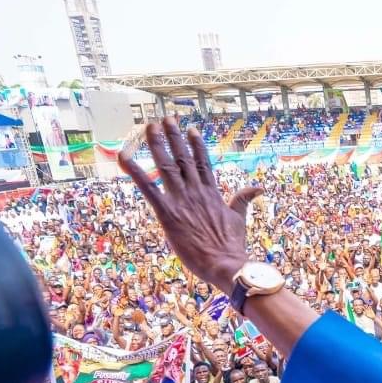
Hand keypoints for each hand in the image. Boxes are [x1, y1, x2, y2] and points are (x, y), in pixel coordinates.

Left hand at [118, 118, 261, 293]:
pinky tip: (124, 157)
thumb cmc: (232, 245)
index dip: (196, 145)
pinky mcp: (168, 213)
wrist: (226, 263)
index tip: (191, 129)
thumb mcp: (240, 219)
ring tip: (150, 127)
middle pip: (183, 158)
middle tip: (166, 119)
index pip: (203, 163)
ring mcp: (182, 201)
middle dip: (174, 137)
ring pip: (167, 166)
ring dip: (157, 144)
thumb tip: (257, 187)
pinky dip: (135, 172)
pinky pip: (148, 188)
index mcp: (212, 193)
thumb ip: (243, 200)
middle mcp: (196, 192)